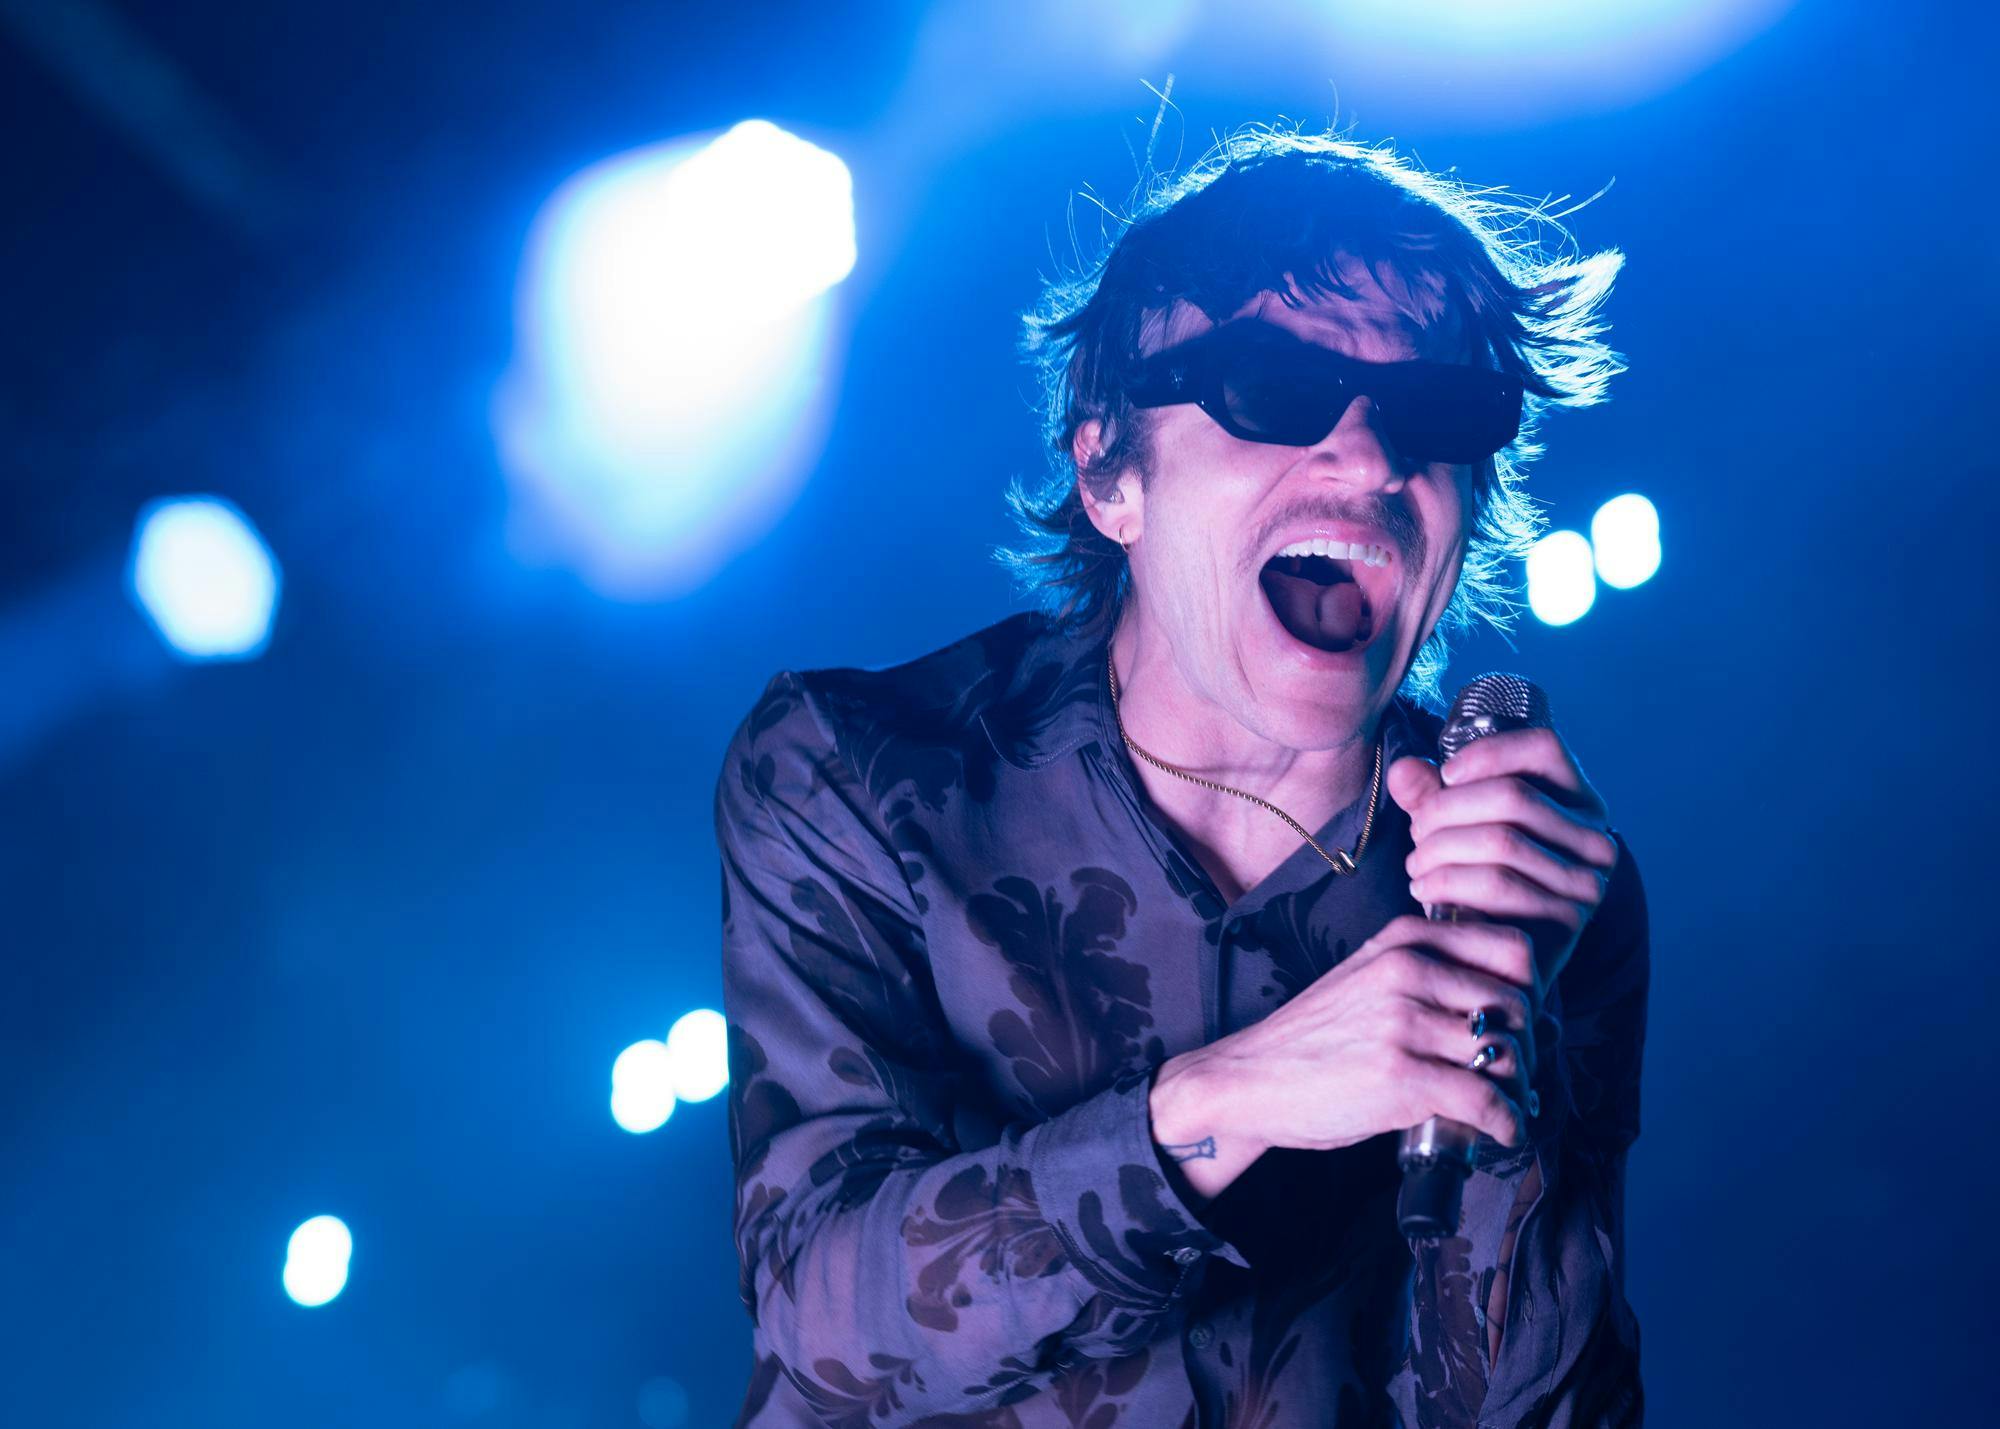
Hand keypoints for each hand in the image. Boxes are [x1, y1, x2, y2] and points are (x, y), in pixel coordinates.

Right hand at [1150, 914, 1535, 1200]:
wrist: (1249, 1078)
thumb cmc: (1316, 1038)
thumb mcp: (1370, 978)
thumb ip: (1431, 977)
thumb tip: (1520, 1011)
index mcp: (1405, 940)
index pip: (1513, 949)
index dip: (1532, 991)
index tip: (1521, 1025)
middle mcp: (1408, 970)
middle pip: (1518, 1004)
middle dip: (1530, 1046)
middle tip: (1517, 1075)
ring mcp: (1404, 1022)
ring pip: (1508, 1051)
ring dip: (1519, 1089)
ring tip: (1507, 1106)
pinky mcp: (1401, 1076)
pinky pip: (1486, 1098)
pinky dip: (1506, 1122)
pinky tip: (1500, 1131)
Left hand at [1387, 726, 1620, 996]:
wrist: (1491, 959)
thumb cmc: (1474, 881)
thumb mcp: (1454, 827)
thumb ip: (1430, 795)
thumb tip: (1403, 770)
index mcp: (1577, 800)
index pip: (1544, 748)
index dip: (1488, 753)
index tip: (1445, 774)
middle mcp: (1594, 836)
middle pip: (1513, 795)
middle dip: (1447, 809)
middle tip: (1416, 832)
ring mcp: (1588, 879)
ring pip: (1502, 839)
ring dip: (1440, 848)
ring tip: (1416, 863)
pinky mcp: (1568, 918)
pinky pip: (1498, 884)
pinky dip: (1447, 881)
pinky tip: (1423, 888)